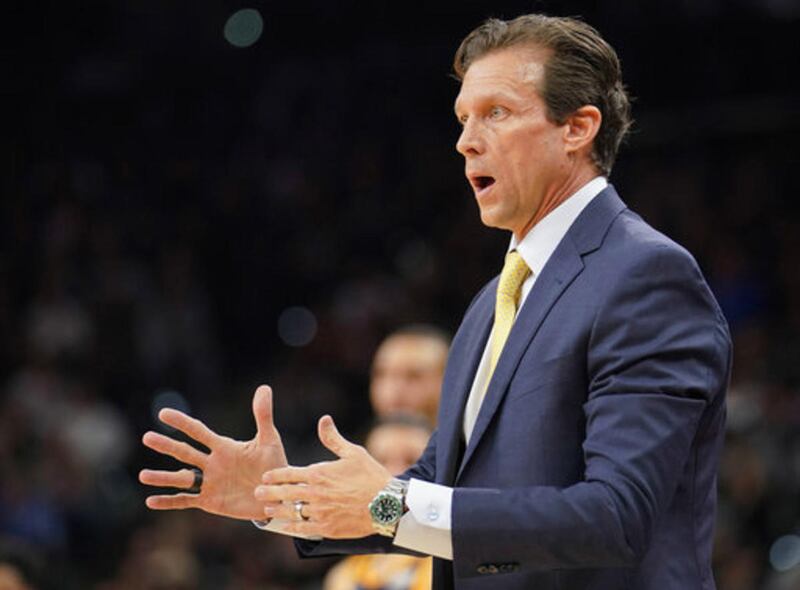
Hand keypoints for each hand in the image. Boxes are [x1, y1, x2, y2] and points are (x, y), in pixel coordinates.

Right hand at [139, 385, 287, 520]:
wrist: (277, 494)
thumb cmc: (273, 464)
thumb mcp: (269, 440)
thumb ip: (263, 415)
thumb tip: (264, 387)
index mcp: (224, 447)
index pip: (198, 431)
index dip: (182, 422)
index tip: (163, 414)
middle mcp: (212, 463)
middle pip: (185, 452)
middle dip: (167, 445)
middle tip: (147, 437)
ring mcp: (209, 483)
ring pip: (181, 478)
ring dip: (163, 477)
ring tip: (142, 475)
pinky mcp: (210, 501)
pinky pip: (186, 501)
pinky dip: (169, 501)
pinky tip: (150, 501)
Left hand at [255, 415, 391, 537]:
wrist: (387, 504)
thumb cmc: (371, 476)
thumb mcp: (353, 453)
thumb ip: (333, 438)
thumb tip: (324, 419)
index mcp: (319, 473)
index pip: (289, 474)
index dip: (275, 475)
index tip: (265, 476)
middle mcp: (316, 493)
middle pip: (285, 493)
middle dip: (269, 492)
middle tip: (257, 493)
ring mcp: (320, 512)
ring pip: (291, 512)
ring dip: (277, 510)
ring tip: (268, 509)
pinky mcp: (327, 527)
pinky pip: (303, 529)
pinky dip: (292, 527)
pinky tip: (286, 526)